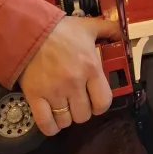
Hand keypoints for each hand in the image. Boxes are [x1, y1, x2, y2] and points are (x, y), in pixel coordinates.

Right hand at [19, 16, 122, 135]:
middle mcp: (74, 83)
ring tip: (64, 108)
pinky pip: (45, 123)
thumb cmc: (61, 30)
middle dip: (83, 111)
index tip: (95, 101)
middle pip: (84, 115)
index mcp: (91, 68)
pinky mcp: (35, 96)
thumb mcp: (89, 27)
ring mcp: (54, 91)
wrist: (30, 30)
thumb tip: (121, 35)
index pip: (103, 102)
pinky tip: (52, 120)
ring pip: (66, 121)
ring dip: (66, 118)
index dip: (101, 105)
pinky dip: (50, 127)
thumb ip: (109, 30)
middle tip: (78, 102)